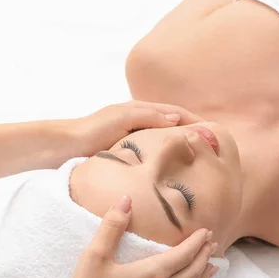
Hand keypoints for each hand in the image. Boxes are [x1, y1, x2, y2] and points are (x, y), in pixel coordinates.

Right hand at [48, 196, 216, 277]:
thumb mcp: (95, 256)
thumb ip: (112, 226)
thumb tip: (125, 201)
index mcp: (151, 274)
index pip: (183, 254)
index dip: (197, 242)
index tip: (206, 231)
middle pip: (192, 272)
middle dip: (204, 256)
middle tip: (213, 244)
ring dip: (204, 277)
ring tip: (213, 267)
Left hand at [71, 101, 203, 155]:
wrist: (64, 146)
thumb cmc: (91, 130)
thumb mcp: (122, 118)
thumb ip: (149, 116)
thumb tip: (177, 118)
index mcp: (139, 110)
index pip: (175, 112)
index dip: (195, 120)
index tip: (214, 131)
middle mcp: (137, 121)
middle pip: (172, 125)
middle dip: (192, 132)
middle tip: (211, 146)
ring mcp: (132, 137)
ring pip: (163, 139)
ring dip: (179, 145)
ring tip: (197, 158)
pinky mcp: (126, 152)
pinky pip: (152, 152)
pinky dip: (165, 155)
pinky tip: (171, 167)